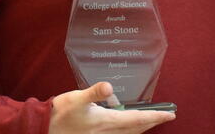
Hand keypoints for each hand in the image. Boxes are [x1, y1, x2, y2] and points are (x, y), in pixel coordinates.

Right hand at [49, 82, 175, 132]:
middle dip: (153, 123)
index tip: (170, 115)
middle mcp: (107, 132)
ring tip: (152, 119)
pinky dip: (130, 129)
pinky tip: (128, 124)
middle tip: (167, 117)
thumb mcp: (78, 98)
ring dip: (142, 127)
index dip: (155, 117)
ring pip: (129, 133)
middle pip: (136, 129)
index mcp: (107, 122)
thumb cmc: (61, 113)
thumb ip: (94, 92)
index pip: (137, 120)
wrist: (44, 129)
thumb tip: (109, 86)